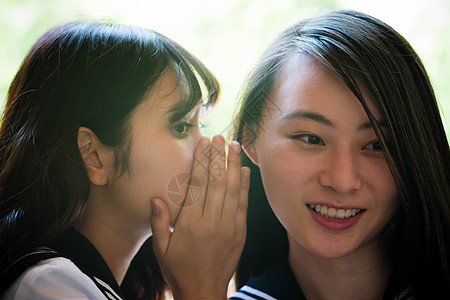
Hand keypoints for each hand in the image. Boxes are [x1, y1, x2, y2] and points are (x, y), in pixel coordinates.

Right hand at [149, 135, 249, 299]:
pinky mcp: (240, 233)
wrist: (203, 292)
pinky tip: (245, 171)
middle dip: (219, 157)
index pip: (197, 184)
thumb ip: (158, 222)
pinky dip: (245, 186)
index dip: (201, 161)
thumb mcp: (160, 249)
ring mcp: (229, 227)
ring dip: (234, 165)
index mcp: (190, 223)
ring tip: (234, 146)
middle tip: (220, 137)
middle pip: (217, 182)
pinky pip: (243, 205)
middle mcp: (211, 221)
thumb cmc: (178, 270)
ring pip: (233, 189)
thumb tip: (156, 197)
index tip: (204, 143)